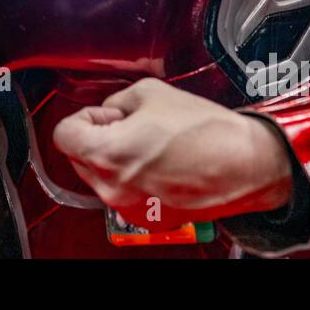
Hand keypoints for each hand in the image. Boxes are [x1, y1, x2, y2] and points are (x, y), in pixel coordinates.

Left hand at [52, 77, 292, 228]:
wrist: (245, 165)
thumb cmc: (205, 132)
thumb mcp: (152, 92)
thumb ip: (119, 100)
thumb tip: (111, 111)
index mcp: (107, 154)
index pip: (63, 136)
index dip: (83, 117)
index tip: (104, 113)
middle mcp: (113, 187)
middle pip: (79, 157)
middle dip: (97, 136)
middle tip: (128, 122)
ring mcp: (129, 207)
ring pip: (101, 176)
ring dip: (114, 156)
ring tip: (150, 141)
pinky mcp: (148, 216)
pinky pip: (125, 191)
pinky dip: (133, 176)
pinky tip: (161, 160)